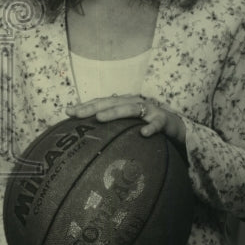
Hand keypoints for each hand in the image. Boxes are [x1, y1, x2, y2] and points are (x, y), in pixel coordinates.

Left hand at [67, 94, 186, 143]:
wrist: (176, 128)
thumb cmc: (148, 127)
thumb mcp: (128, 127)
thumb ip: (113, 130)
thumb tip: (88, 142)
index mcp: (124, 104)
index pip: (102, 102)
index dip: (85, 106)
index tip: (67, 112)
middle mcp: (135, 103)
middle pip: (111, 102)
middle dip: (93, 107)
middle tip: (77, 114)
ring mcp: (149, 111)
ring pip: (131, 109)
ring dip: (115, 112)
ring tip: (100, 118)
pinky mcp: (164, 120)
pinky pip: (157, 124)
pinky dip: (151, 127)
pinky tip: (143, 134)